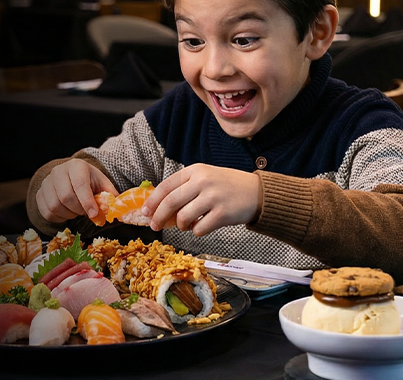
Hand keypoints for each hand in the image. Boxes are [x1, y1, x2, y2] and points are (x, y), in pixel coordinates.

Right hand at [36, 159, 119, 223]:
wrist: (70, 176)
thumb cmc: (89, 181)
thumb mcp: (102, 184)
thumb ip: (110, 197)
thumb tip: (118, 211)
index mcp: (76, 166)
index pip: (79, 184)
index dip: (87, 202)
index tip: (94, 214)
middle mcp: (58, 171)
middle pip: (65, 197)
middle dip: (78, 210)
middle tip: (86, 212)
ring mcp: (46, 182)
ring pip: (55, 206)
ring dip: (68, 214)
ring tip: (76, 210)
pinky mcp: (39, 194)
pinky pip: (46, 212)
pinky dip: (58, 218)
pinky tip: (66, 213)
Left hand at [141, 164, 260, 235]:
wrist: (258, 193)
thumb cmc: (227, 186)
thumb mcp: (205, 177)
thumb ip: (184, 188)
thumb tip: (158, 207)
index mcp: (195, 171)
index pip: (165, 186)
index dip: (152, 201)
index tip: (145, 212)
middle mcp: (203, 181)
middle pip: (170, 202)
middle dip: (159, 217)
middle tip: (155, 226)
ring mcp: (214, 197)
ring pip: (183, 218)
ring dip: (181, 225)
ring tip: (186, 225)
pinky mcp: (223, 214)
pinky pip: (199, 229)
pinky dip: (196, 231)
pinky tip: (201, 226)